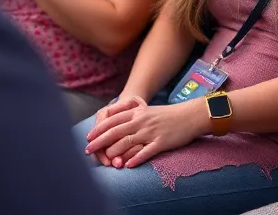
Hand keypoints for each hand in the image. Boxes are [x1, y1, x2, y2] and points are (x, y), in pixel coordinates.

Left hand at [85, 97, 205, 168]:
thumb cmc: (168, 115)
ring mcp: (151, 131)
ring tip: (106, 161)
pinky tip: (128, 166)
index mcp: (137, 113)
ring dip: (115, 152)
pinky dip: (136, 159)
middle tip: (87, 150)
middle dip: (99, 141)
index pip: (113, 120)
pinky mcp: (161, 142)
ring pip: (128, 142)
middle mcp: (142, 121)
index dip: (99, 129)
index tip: (88, 137)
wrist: (190, 115)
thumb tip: (116, 128)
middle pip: (115, 131)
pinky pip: (146, 151)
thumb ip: (132, 117)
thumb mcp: (148, 111)